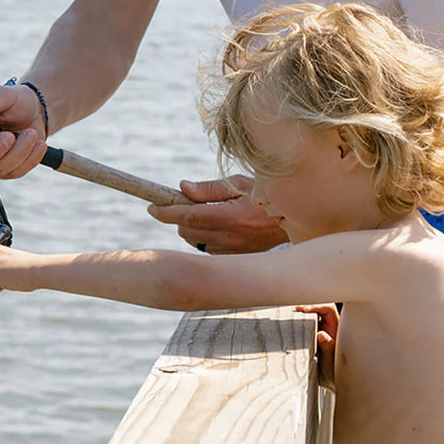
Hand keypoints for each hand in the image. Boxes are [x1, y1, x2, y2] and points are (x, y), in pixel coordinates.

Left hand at [148, 176, 287, 252]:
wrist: (291, 224)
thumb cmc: (266, 197)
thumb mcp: (240, 184)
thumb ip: (209, 189)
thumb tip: (182, 188)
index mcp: (229, 216)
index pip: (187, 215)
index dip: (165, 212)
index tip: (152, 207)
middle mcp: (228, 237)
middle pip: (185, 230)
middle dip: (179, 217)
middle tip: (186, 205)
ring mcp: (229, 251)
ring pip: (193, 241)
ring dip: (191, 228)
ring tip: (208, 216)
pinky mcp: (230, 259)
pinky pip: (205, 249)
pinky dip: (203, 238)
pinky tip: (218, 229)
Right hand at [295, 303, 339, 388]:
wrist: (331, 383)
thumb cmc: (335, 374)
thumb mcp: (331, 363)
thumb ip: (329, 348)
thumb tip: (322, 334)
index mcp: (336, 330)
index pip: (328, 309)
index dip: (317, 306)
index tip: (304, 310)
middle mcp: (329, 328)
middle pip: (319, 308)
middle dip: (306, 306)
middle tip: (292, 309)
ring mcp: (321, 331)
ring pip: (312, 316)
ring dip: (301, 314)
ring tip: (289, 315)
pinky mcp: (313, 337)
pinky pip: (305, 325)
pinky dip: (297, 322)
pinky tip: (288, 325)